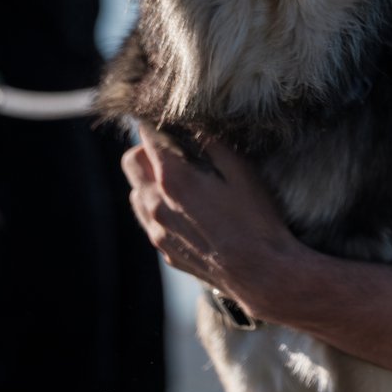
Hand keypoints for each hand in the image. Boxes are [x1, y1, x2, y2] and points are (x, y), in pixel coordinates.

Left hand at [122, 123, 306, 322]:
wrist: (260, 273)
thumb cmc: (256, 219)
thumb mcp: (242, 171)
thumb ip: (213, 143)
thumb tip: (195, 123)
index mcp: (173, 179)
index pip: (147, 137)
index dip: (157, 123)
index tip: (169, 118)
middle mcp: (156, 204)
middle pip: (131, 162)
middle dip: (147, 149)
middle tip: (175, 148)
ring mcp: (157, 231)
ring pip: (136, 193)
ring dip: (150, 180)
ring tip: (181, 180)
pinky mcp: (165, 251)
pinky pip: (150, 220)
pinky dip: (159, 207)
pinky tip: (187, 210)